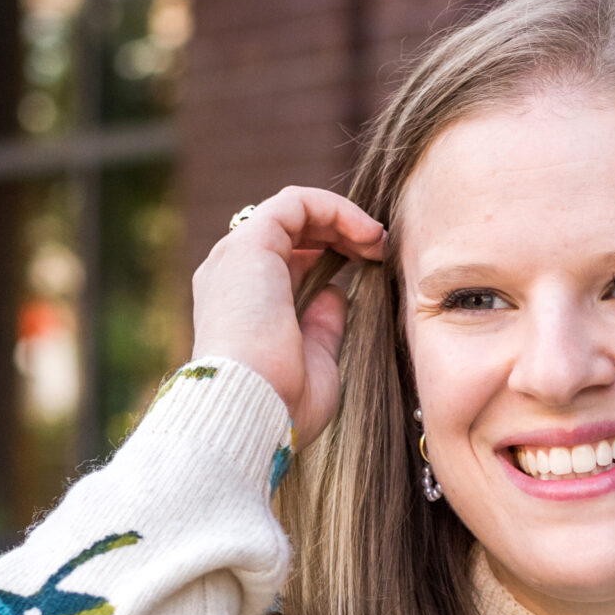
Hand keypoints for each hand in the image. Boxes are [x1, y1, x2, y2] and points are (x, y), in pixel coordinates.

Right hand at [191, 187, 384, 448]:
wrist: (249, 411)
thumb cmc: (282, 404)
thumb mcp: (314, 362)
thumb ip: (323, 325)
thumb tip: (337, 292)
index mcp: (243, 306)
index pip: (287, 262)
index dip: (333, 256)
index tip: (373, 268)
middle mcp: (233, 276)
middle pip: (290, 233)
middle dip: (341, 234)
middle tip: (381, 251)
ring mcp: (236, 257)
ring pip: (293, 211)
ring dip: (342, 219)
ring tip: (378, 241)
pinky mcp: (248, 244)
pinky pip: (295, 203)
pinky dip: (335, 209)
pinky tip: (366, 233)